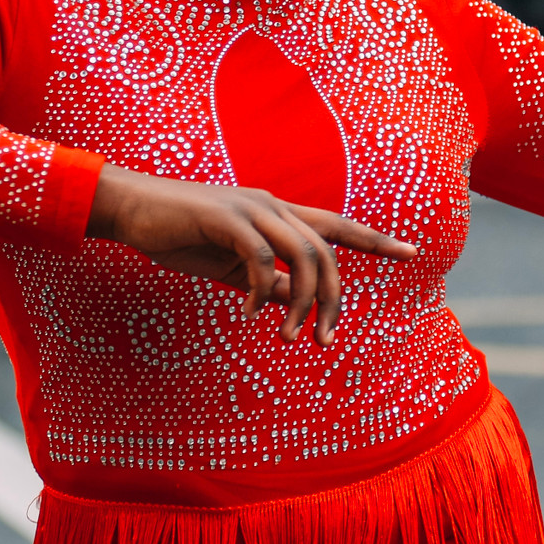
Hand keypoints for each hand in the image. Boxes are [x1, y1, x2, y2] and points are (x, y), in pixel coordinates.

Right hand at [85, 165, 416, 345]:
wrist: (131, 209)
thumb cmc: (179, 234)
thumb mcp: (229, 265)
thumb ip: (264, 279)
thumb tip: (292, 302)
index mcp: (277, 213)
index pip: (337, 225)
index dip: (375, 239)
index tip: (412, 252)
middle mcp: (271, 205)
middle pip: (326, 250)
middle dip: (333, 298)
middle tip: (325, 339)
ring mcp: (250, 207)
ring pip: (303, 253)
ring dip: (303, 301)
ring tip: (290, 336)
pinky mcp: (225, 216)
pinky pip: (260, 258)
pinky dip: (261, 290)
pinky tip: (247, 313)